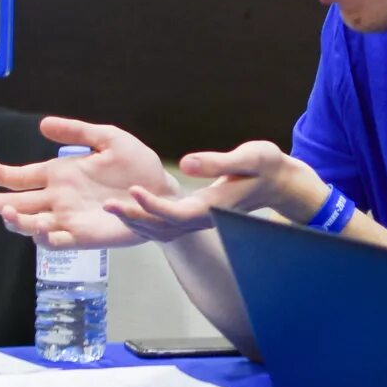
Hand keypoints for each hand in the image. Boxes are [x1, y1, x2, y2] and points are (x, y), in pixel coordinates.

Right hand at [0, 116, 173, 249]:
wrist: (162, 192)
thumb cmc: (138, 165)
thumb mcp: (108, 139)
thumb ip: (77, 132)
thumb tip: (42, 124)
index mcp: (60, 174)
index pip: (23, 177)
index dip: (3, 174)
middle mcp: (59, 199)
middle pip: (17, 203)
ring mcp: (68, 219)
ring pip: (31, 226)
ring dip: (16, 221)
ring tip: (8, 211)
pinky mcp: (84, 237)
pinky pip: (57, 242)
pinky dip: (45, 238)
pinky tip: (40, 227)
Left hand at [80, 138, 323, 244]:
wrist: (278, 183)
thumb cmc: (266, 166)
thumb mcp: (249, 157)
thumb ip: (218, 162)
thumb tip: (186, 163)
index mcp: (213, 207)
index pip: (177, 213)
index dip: (153, 205)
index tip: (133, 191)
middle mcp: (203, 219)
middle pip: (162, 227)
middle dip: (134, 217)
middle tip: (108, 206)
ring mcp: (198, 221)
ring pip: (161, 230)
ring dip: (135, 221)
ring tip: (109, 208)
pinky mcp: (194, 216)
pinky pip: (164, 226)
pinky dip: (143, 220)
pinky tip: (126, 209)